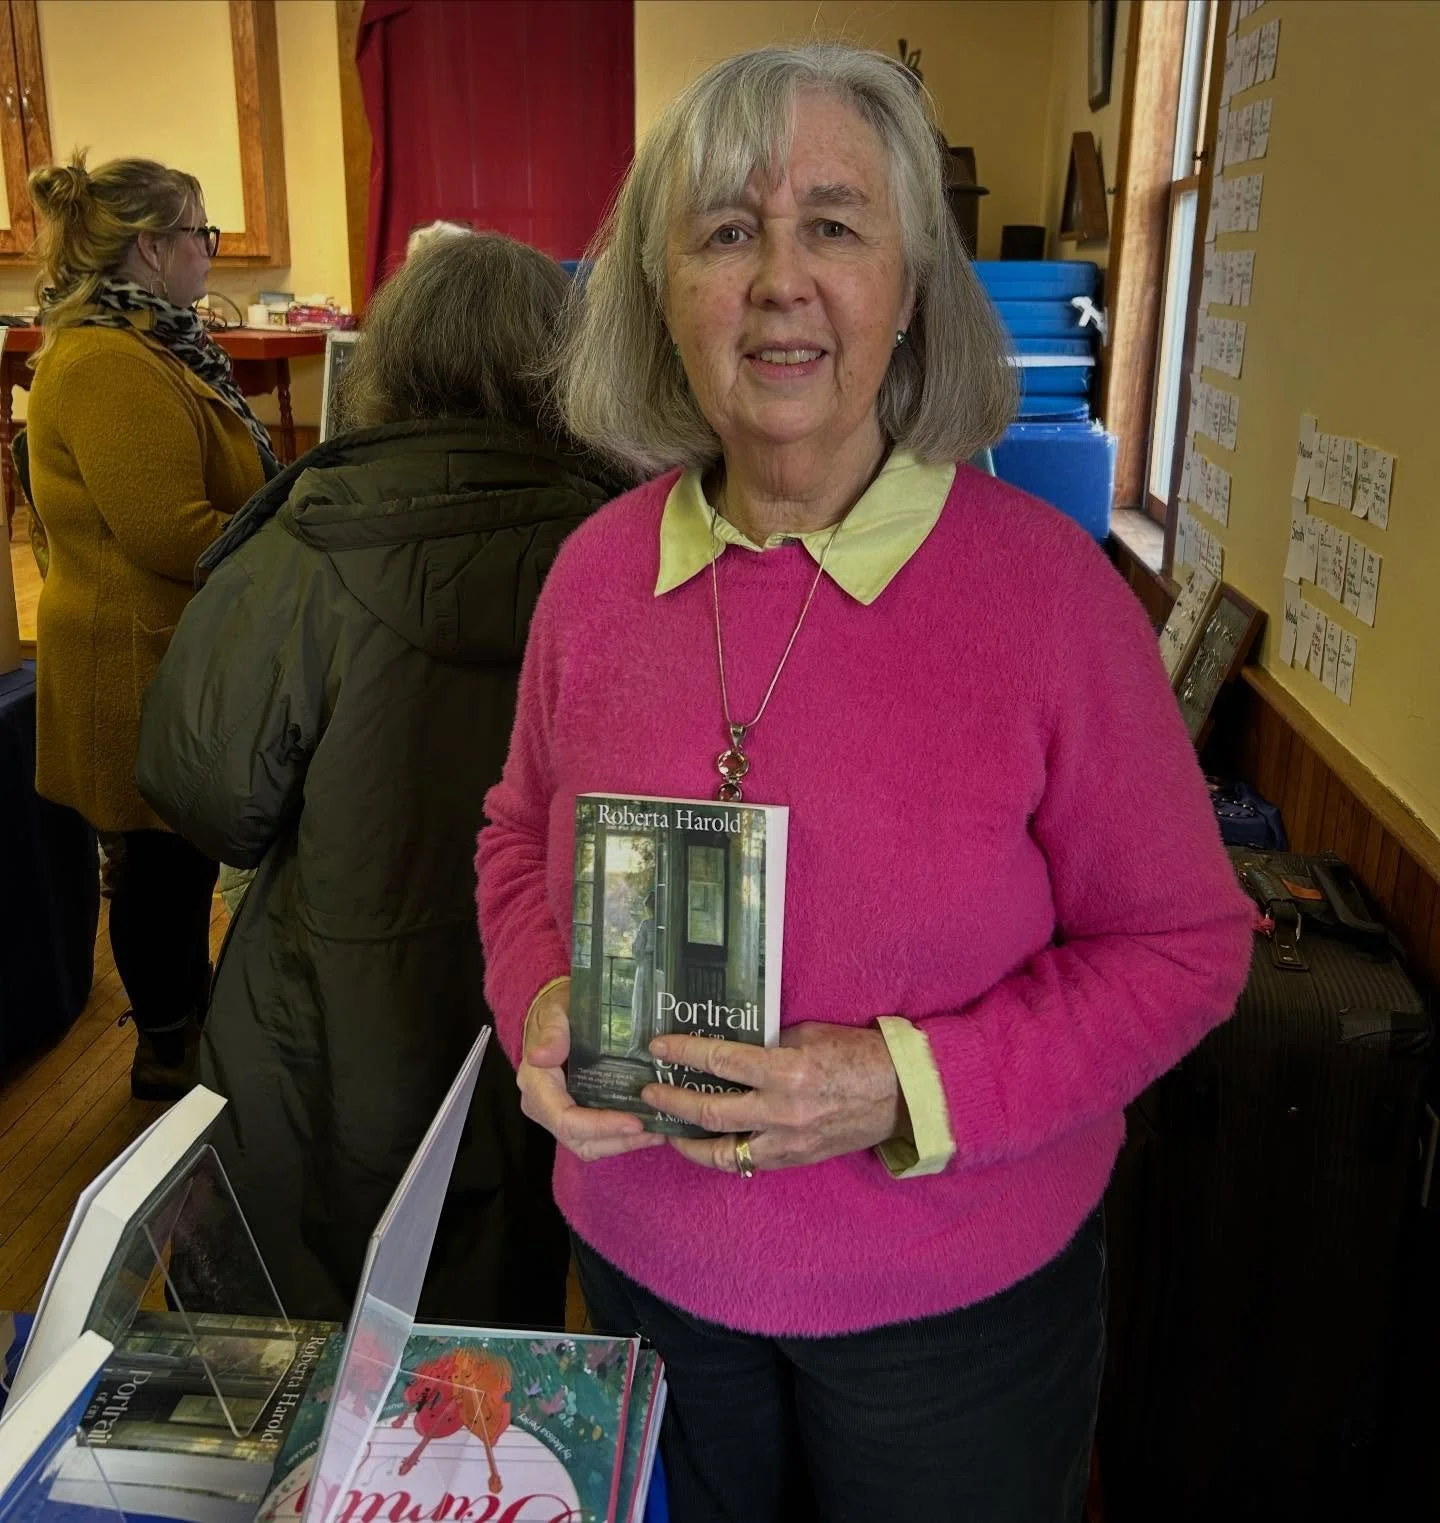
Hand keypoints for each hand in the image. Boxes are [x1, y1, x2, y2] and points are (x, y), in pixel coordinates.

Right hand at [518, 982, 666, 1162]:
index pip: (566, 1119)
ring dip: (623, 1143)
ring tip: (658, 1133)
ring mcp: (559, 1113)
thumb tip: (541, 1057)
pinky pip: (595, 1137)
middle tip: (655, 1131)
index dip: (600, 1126)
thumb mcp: (555, 1012)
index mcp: (537, 1085)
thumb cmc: (556, 1011)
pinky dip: (620, 1138)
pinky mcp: (574, 1113)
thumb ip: (552, 1032)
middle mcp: (544, 1106)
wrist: (556, 1014)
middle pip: (579, 1140)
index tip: (635, 1122)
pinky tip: (649, 1128)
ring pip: (589, 1145)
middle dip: (618, 1140)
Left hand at [639, 1023, 902, 1174]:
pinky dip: (723, 1154)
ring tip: (667, 1130)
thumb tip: (732, 1048)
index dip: (683, 1054)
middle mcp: (783, 1112)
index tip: (659, 1047)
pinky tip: (708, 1144)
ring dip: (689, 1141)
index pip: (720, 1062)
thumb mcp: (811, 1033)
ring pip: (724, 1152)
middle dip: (673, 1103)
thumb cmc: (860, 1054)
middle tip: (650, 1092)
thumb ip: (770, 1042)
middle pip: (711, 1112)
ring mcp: (789, 1142)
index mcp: (787, 1072)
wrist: (904, 1094)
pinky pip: (749, 1162)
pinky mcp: (797, 1159)